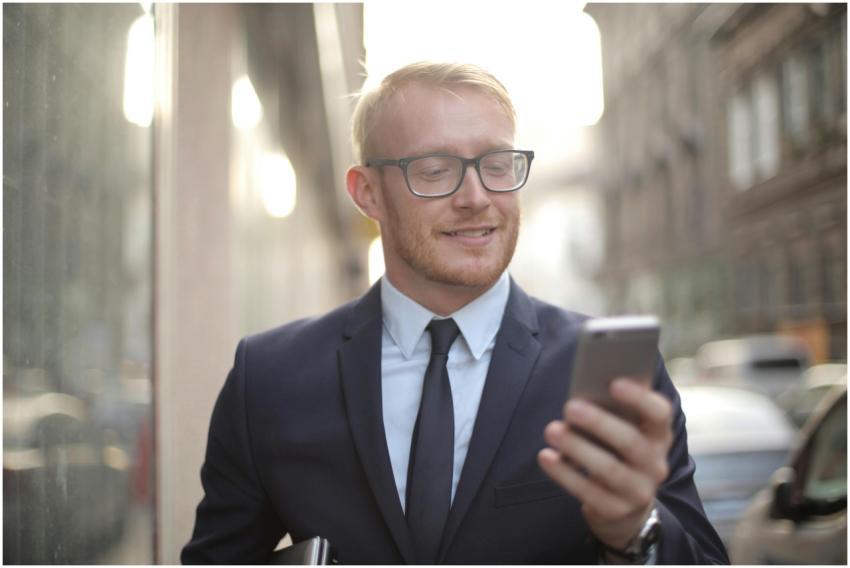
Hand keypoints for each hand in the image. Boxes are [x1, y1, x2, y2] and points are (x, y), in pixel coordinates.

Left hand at [537, 378, 672, 550]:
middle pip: (631, 442)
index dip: (639, 398)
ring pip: (609, 469)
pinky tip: (546, 456)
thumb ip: (613, 409)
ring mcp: (638, 491)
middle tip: (570, 406)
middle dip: (599, 423)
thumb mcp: (623, 430)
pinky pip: (588, 492)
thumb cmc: (616, 452)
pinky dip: (564, 473)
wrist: (626, 506)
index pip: (660, 414)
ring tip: (552, 430)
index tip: (614, 383)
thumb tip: (586, 385)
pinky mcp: (615, 511)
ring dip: (577, 447)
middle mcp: (655, 464)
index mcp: (658, 435)